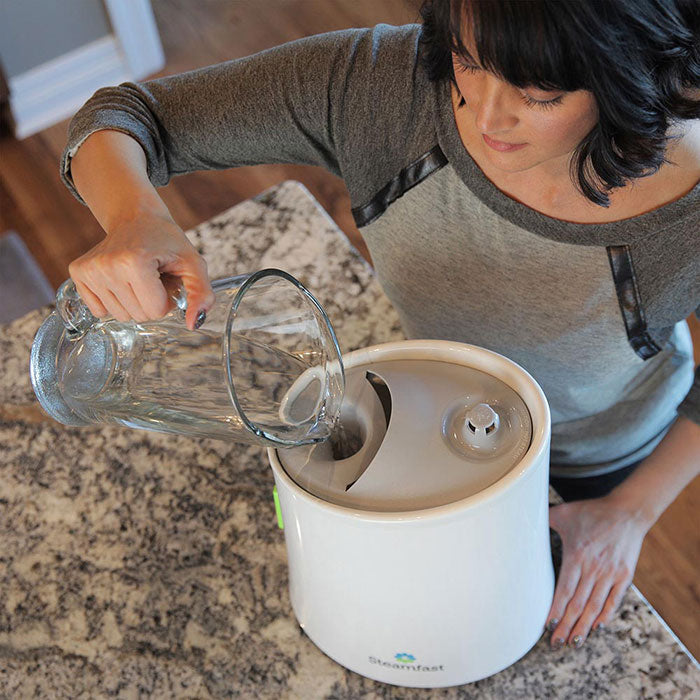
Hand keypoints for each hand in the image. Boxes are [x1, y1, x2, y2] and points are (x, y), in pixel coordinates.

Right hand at [68, 211, 214, 330]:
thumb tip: (194, 323)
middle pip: (139, 315)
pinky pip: (99, 310)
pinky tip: (120, 280)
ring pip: (121, 316)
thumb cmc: (166, 240)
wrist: (136, 218)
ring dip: (134, 301)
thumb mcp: (193, 264)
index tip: (166, 278)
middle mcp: (107, 266)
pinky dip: (115, 300)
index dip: (167, 299)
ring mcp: (90, 269)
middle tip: (153, 276)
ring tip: (139, 277)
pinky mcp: (78, 272)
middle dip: (152, 301)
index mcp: (134, 262)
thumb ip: (202, 294)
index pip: (156, 311)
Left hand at [546, 495, 649, 648]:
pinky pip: (614, 600)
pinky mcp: (625, 576)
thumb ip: (544, 517)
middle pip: (578, 604)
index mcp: (577, 555)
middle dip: (566, 625)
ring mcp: (611, 574)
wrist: (628, 511)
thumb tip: (520, 510)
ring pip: (595, 607)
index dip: (555, 610)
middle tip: (556, 643)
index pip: (564, 590)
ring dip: (584, 627)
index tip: (547, 625)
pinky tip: (597, 627)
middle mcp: (594, 568)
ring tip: (573, 642)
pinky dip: (606, 615)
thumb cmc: (592, 511)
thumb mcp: (565, 512)